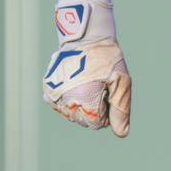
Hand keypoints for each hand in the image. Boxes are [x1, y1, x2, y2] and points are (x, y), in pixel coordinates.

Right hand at [43, 0, 131, 135]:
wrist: (85, 37)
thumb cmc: (107, 59)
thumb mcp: (121, 83)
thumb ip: (121, 111)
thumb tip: (122, 133)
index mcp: (85, 102)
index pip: (98, 123)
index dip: (106, 108)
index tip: (107, 89)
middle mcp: (65, 102)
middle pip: (84, 120)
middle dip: (93, 107)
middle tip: (97, 83)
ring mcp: (54, 96)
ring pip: (72, 113)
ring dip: (81, 103)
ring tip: (86, 81)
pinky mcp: (48, 90)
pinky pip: (61, 105)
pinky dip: (69, 98)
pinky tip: (76, 83)